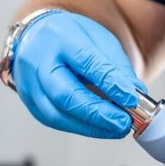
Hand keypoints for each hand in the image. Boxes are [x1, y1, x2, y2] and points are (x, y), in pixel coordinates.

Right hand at [13, 11, 144, 138]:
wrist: (37, 39)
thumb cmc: (68, 38)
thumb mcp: (97, 39)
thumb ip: (116, 65)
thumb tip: (135, 93)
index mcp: (57, 37)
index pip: (85, 62)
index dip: (110, 83)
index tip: (131, 99)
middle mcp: (37, 61)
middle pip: (65, 94)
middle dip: (98, 113)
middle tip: (123, 122)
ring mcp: (29, 84)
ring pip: (57, 114)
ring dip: (90, 126)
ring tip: (116, 129)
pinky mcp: (30, 103)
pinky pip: (55, 121)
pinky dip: (80, 127)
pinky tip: (99, 128)